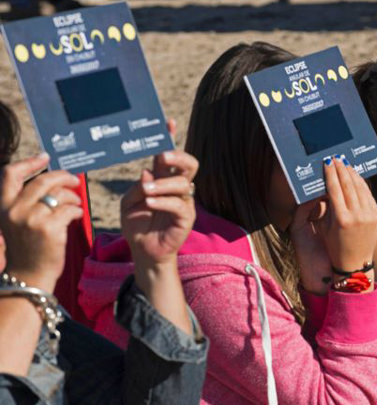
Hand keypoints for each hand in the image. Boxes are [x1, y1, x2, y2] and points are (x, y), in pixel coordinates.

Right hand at [0, 153, 82, 290]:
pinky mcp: (49, 228)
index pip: (10, 174)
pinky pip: (70, 209)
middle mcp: (13, 210)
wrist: (29, 277)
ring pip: (59, 194)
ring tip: (76, 203)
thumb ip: (26, 202)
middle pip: (42, 180)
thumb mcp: (16, 222)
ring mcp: (31, 219)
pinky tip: (76, 215)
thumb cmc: (27, 248)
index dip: (29, 162)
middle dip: (63, 177)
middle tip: (74, 180)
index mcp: (2, 206)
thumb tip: (51, 179)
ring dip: (72, 196)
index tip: (45, 157)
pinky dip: (76, 210)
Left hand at [121, 150, 197, 268]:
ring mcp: (183, 202)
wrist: (142, 251)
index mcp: (162, 179)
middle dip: (178, 156)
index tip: (168, 122)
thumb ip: (136, 187)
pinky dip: (163, 201)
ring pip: (182, 183)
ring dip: (162, 184)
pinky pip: (179, 204)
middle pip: (189, 163)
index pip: (170, 156)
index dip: (171, 139)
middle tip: (162, 158)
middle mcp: (176, 187)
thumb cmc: (136, 224)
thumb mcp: (127, 202)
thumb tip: (148, 172)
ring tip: (146, 191)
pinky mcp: (186, 218)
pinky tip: (150, 202)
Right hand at [290, 156, 376, 292]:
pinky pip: (369, 195)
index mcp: (341, 219)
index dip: (330, 174)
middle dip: (341, 169)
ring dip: (352, 174)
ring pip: (360, 187)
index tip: (327, 163)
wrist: (355, 263)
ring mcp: (369, 215)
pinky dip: (362, 184)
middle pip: (348, 185)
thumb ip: (327, 206)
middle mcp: (357, 215)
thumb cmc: (335, 246)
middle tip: (336, 158)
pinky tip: (356, 177)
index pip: (334, 189)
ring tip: (345, 164)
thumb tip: (328, 186)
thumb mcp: (326, 227)